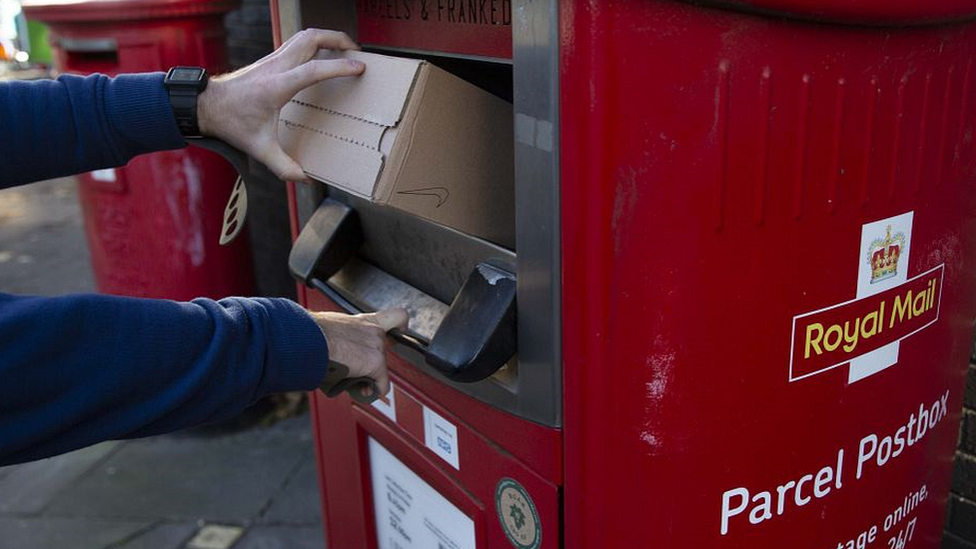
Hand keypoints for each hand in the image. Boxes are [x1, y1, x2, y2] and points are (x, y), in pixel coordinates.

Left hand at [196, 29, 363, 181]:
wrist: (207, 106)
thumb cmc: (231, 123)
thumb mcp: (258, 149)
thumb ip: (283, 166)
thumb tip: (305, 178)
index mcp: (276, 86)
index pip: (313, 68)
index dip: (339, 66)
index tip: (359, 66)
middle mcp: (276, 67)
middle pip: (311, 39)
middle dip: (338, 39)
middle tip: (356, 51)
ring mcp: (272, 60)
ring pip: (304, 36)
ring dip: (327, 37)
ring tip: (344, 48)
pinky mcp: (270, 60)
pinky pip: (297, 42)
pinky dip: (315, 43)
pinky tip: (322, 55)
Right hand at [310, 308, 408, 397]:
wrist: (306, 340)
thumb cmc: (310, 333)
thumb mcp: (331, 327)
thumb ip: (343, 334)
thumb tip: (333, 345)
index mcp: (363, 320)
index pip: (396, 316)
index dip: (399, 327)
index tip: (397, 334)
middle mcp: (374, 331)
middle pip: (389, 348)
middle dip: (376, 360)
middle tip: (362, 368)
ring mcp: (377, 346)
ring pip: (382, 368)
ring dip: (370, 377)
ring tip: (353, 380)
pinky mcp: (376, 362)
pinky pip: (382, 385)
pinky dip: (373, 392)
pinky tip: (362, 391)